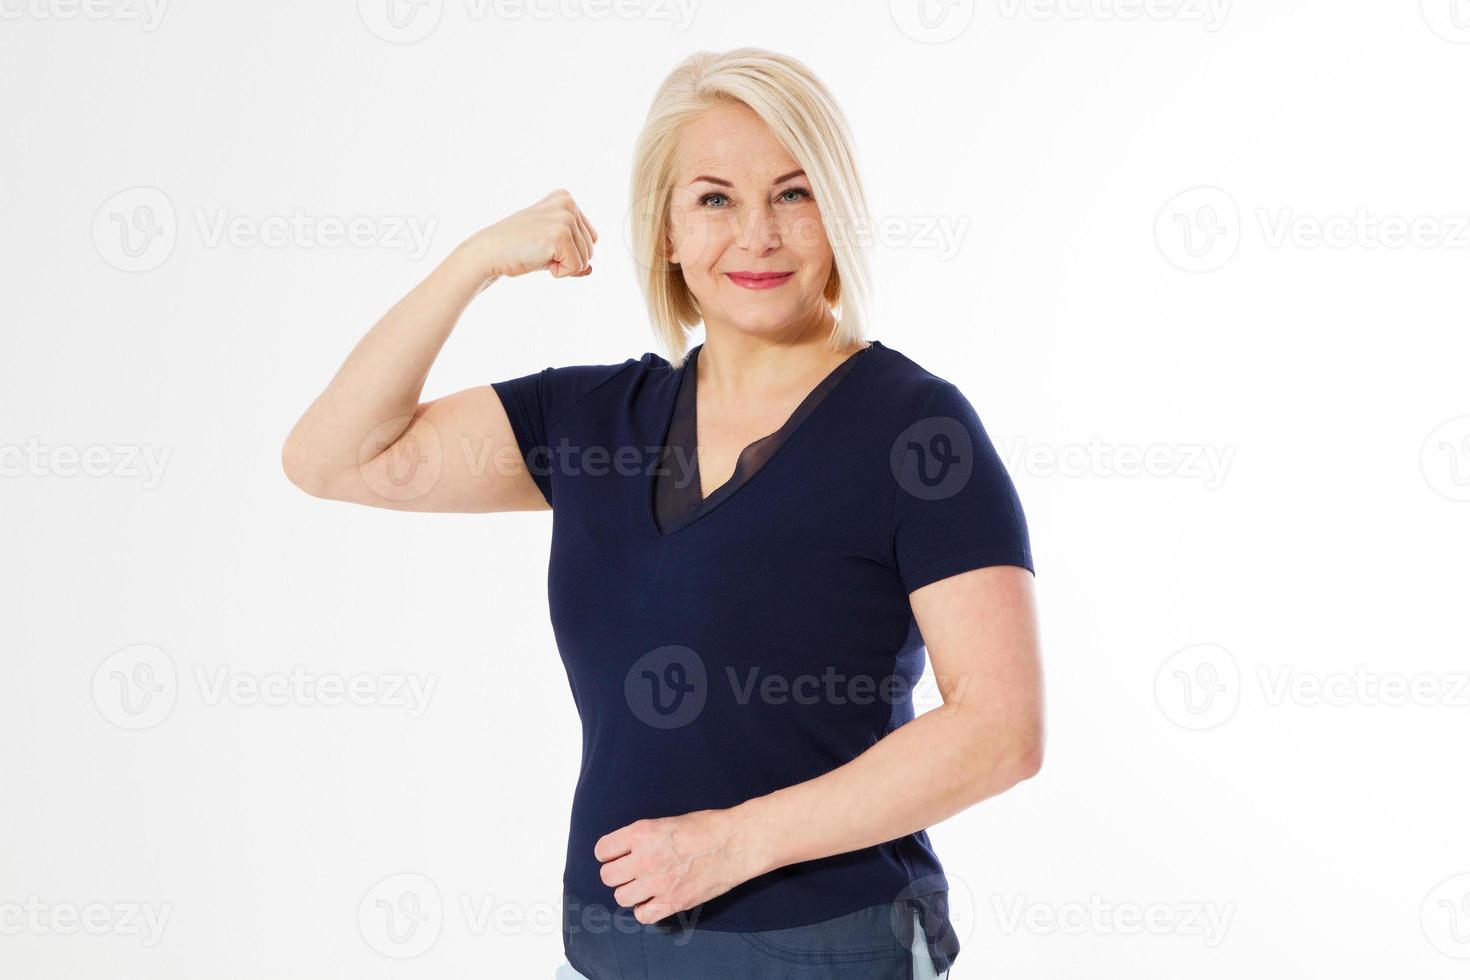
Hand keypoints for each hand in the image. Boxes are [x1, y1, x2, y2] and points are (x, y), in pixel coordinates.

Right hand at [462, 188, 597, 280]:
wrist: (489, 252)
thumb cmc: (517, 250)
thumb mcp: (550, 248)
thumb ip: (573, 255)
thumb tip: (590, 270)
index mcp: (566, 198)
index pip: (590, 238)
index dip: (568, 251)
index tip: (542, 243)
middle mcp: (568, 203)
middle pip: (590, 249)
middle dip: (566, 259)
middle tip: (537, 250)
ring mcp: (564, 217)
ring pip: (586, 260)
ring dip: (562, 265)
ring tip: (537, 253)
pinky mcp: (560, 235)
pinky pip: (577, 267)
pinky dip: (559, 272)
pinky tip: (537, 259)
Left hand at [594, 807, 767, 924]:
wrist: (735, 843)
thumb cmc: (707, 827)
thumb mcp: (667, 822)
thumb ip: (644, 838)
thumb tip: (628, 851)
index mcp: (642, 833)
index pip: (603, 850)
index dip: (608, 853)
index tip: (615, 855)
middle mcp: (644, 859)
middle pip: (608, 877)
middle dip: (617, 874)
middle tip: (630, 872)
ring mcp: (658, 883)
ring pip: (622, 897)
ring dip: (630, 892)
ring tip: (644, 886)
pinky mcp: (673, 902)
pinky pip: (643, 916)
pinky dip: (645, 910)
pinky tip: (655, 900)